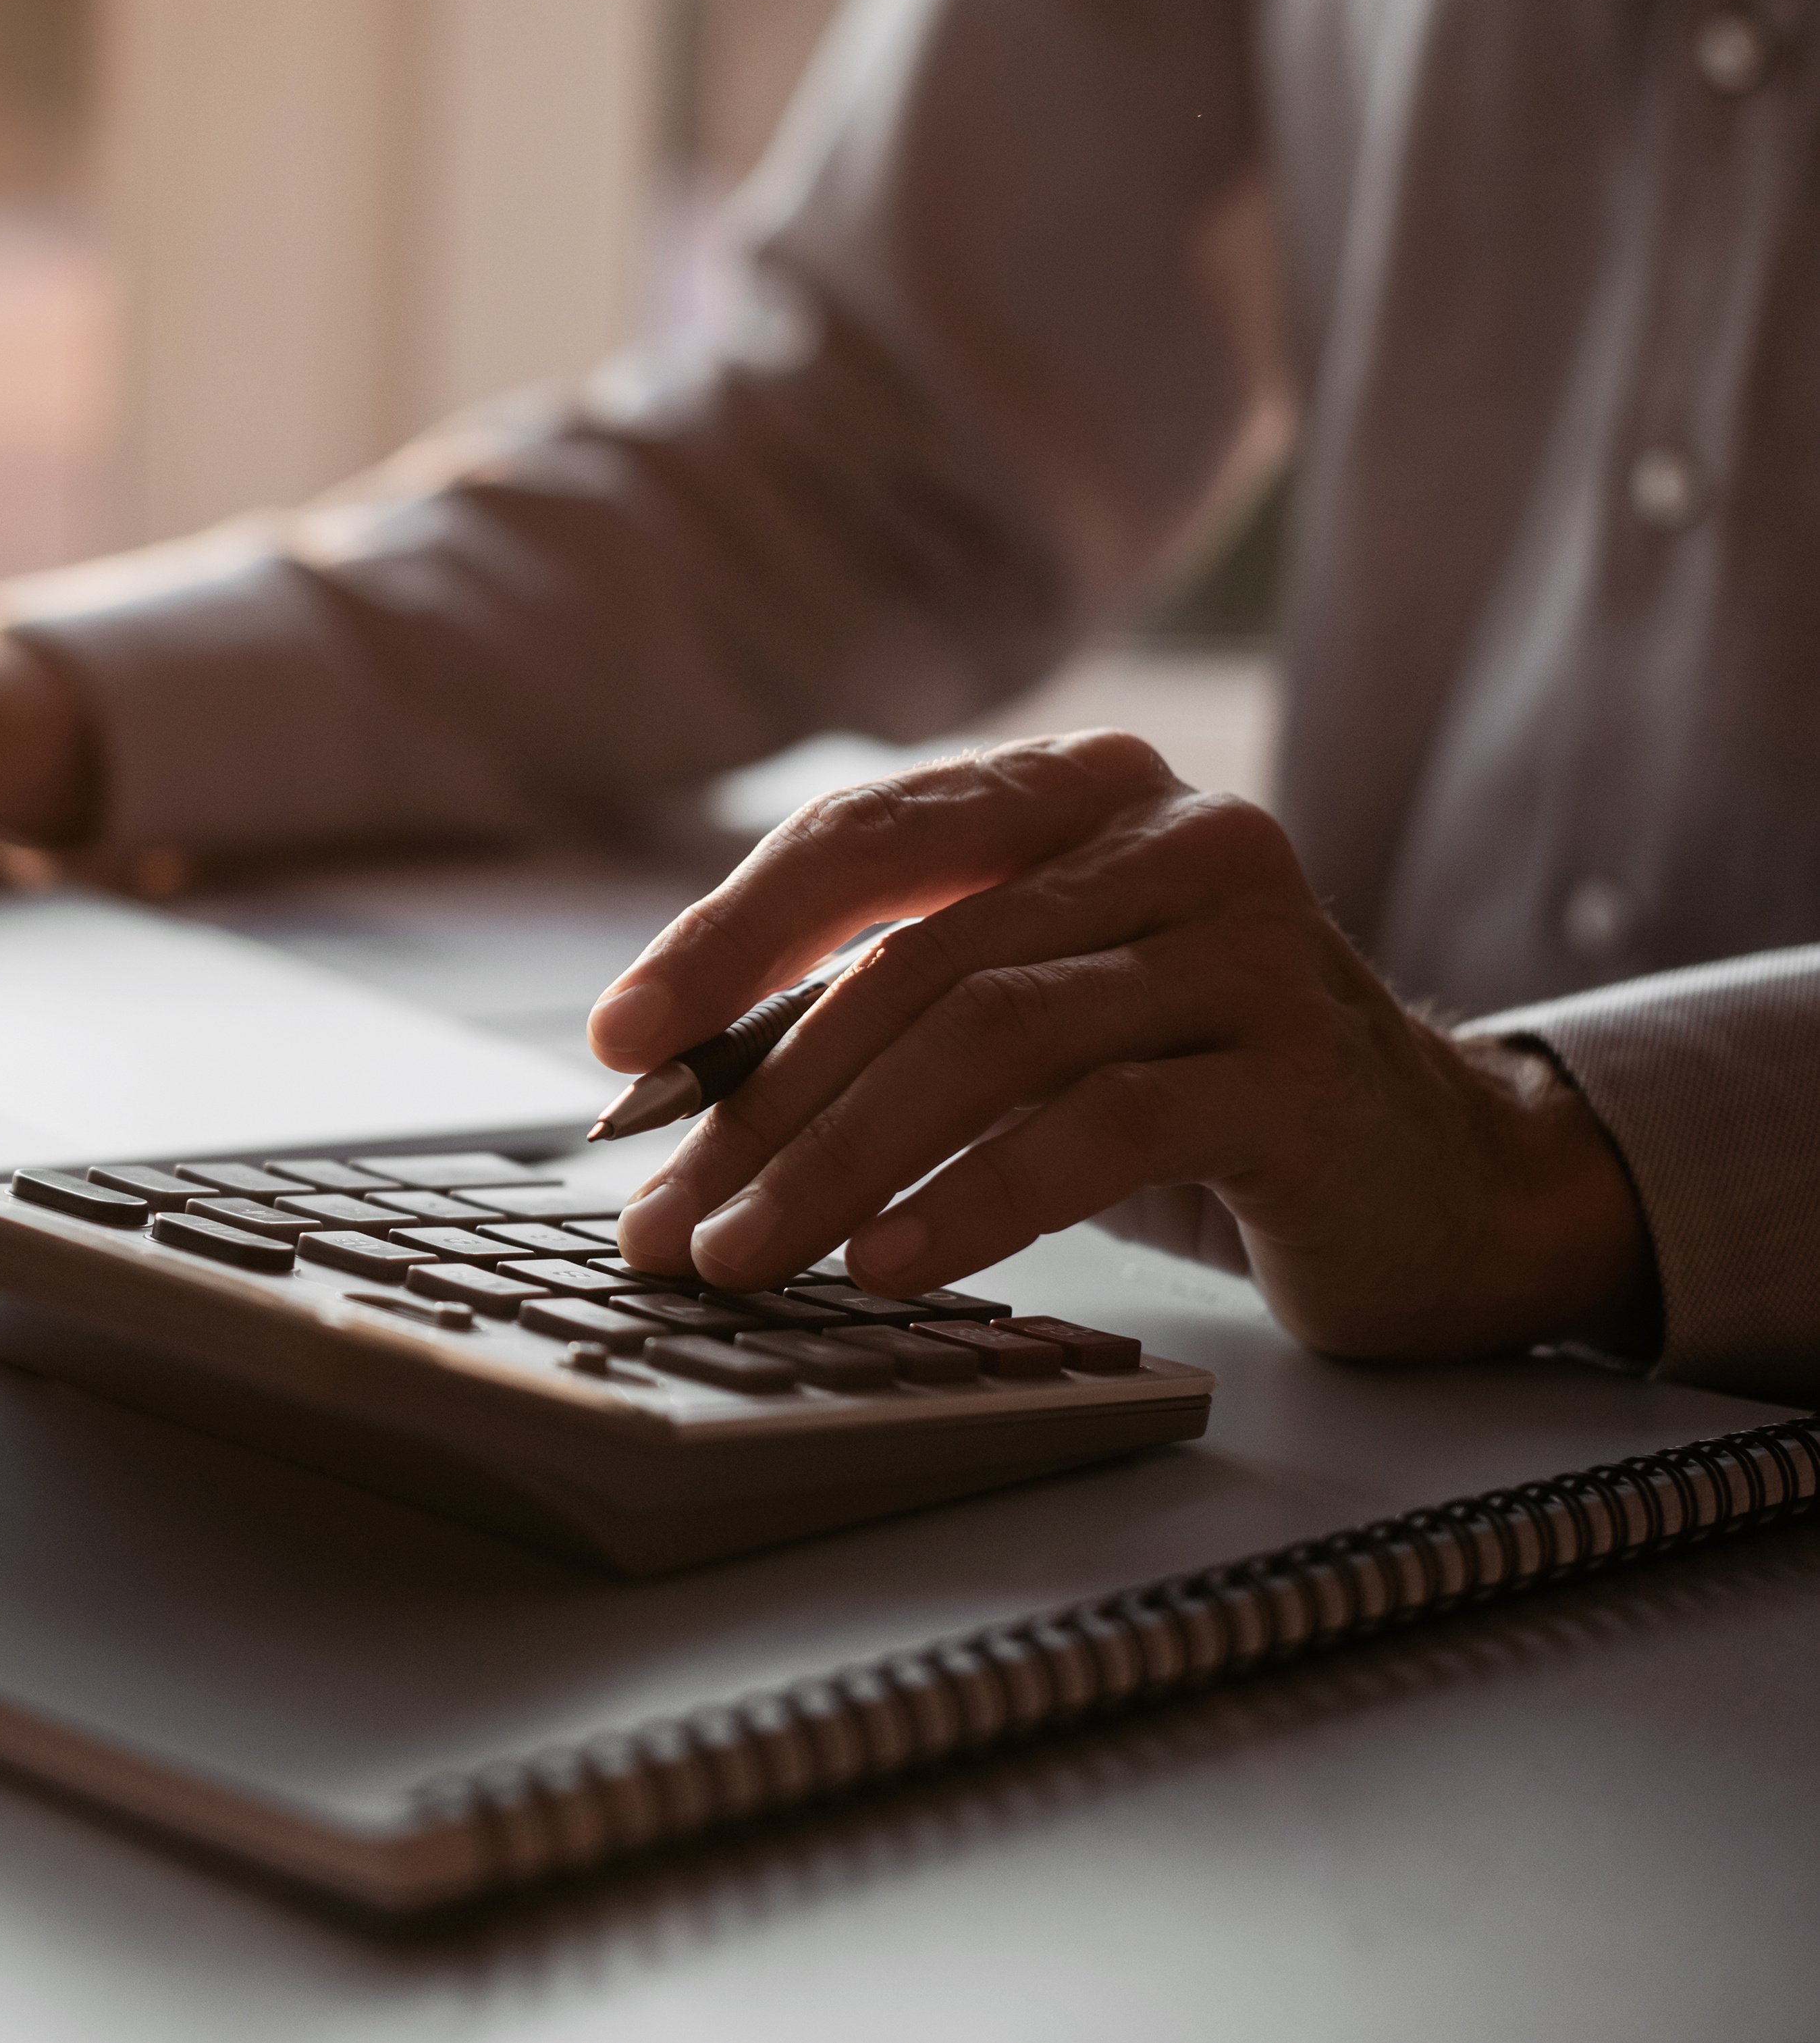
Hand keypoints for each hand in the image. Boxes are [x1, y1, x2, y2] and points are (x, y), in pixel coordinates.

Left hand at [589, 732, 1654, 1360]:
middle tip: (665, 1216)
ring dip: (836, 1162)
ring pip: (986, 1038)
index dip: (724, 937)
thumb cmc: (1183, 1089)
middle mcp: (1176, 836)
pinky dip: (971, 1199)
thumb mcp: (1027, 1011)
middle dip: (761, 1102)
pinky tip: (887, 1266)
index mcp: (1081, 790)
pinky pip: (1096, 1128)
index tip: (621, 1044)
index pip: (864, 838)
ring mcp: (1252, 946)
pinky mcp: (1303, 1072)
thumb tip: (665, 1087)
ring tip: (744, 1257)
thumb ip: (882, 1002)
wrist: (1435, 1175)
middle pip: (910, 959)